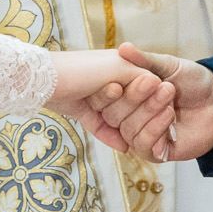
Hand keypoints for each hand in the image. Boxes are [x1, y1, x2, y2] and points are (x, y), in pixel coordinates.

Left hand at [48, 47, 177, 135]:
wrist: (43, 81)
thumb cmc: (83, 70)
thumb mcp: (118, 68)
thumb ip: (140, 75)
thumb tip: (161, 84)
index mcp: (118, 64)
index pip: (142, 83)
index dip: (154, 96)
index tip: (170, 109)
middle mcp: (107, 79)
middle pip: (130, 101)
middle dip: (143, 113)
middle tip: (159, 126)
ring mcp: (94, 96)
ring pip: (116, 115)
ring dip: (128, 126)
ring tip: (143, 141)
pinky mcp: (82, 112)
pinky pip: (101, 127)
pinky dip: (111, 137)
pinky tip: (124, 147)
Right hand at [85, 45, 212, 162]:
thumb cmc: (192, 80)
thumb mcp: (168, 65)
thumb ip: (144, 61)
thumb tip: (123, 48)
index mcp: (126, 96)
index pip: (103, 101)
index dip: (105, 95)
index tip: (116, 85)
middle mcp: (129, 118)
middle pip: (114, 116)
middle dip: (134, 98)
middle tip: (154, 82)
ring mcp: (142, 136)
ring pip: (129, 131)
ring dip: (148, 111)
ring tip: (169, 94)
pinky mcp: (157, 152)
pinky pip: (144, 146)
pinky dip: (155, 129)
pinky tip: (169, 115)